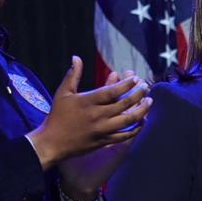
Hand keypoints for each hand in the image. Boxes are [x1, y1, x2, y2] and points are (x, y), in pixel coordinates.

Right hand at [26, 58, 149, 166]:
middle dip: (138, 94)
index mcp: (87, 101)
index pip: (112, 91)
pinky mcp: (104, 141)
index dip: (126, 84)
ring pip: (128, 120)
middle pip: (123, 104)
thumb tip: (76, 57)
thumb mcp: (63, 93)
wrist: (52, 143)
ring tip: (149, 102)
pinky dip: (135, 128)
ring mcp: (102, 129)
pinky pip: (124, 135)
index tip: (135, 78)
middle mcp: (97, 115)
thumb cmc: (57, 116)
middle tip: (146, 87)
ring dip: (141, 110)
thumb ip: (73, 75)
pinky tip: (142, 121)